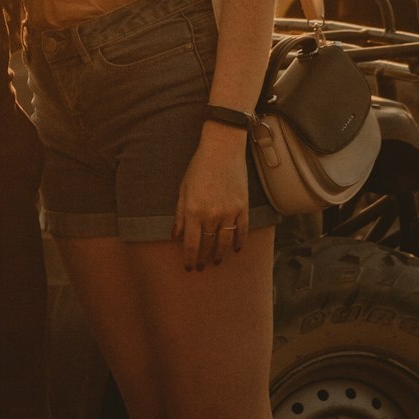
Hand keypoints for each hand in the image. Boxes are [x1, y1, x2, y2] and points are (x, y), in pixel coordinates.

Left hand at [173, 129, 248, 271]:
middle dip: (203, 258)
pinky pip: (242, 231)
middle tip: (200, 267)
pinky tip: (236, 249)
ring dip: (220, 254)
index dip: (189, 258)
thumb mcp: (183, 189)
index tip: (188, 267)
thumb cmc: (198, 168)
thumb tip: (174, 236)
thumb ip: (179, 214)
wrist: (222, 150)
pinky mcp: (243, 207)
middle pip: (208, 245)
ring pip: (225, 242)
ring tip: (216, 261)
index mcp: (193, 210)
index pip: (191, 243)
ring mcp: (229, 212)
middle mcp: (211, 215)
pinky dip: (239, 242)